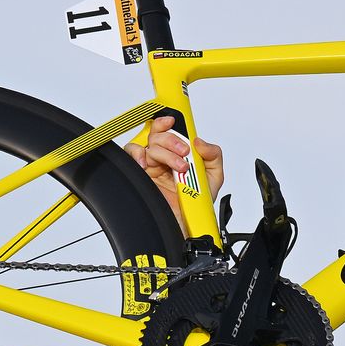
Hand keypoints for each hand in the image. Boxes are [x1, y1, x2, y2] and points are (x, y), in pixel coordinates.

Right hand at [126, 113, 224, 233]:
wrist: (186, 224)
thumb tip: (199, 141)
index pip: (170, 130)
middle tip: (185, 152)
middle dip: (173, 140)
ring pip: (149, 144)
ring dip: (164, 152)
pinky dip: (137, 155)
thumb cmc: (196, 203)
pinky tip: (148, 165)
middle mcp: (164, 157)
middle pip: (159, 133)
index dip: (169, 121)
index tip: (175, 121)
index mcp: (179, 153)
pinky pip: (131, 154)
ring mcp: (151, 165)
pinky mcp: (140, 174)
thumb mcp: (214, 177)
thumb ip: (213, 155)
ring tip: (179, 166)